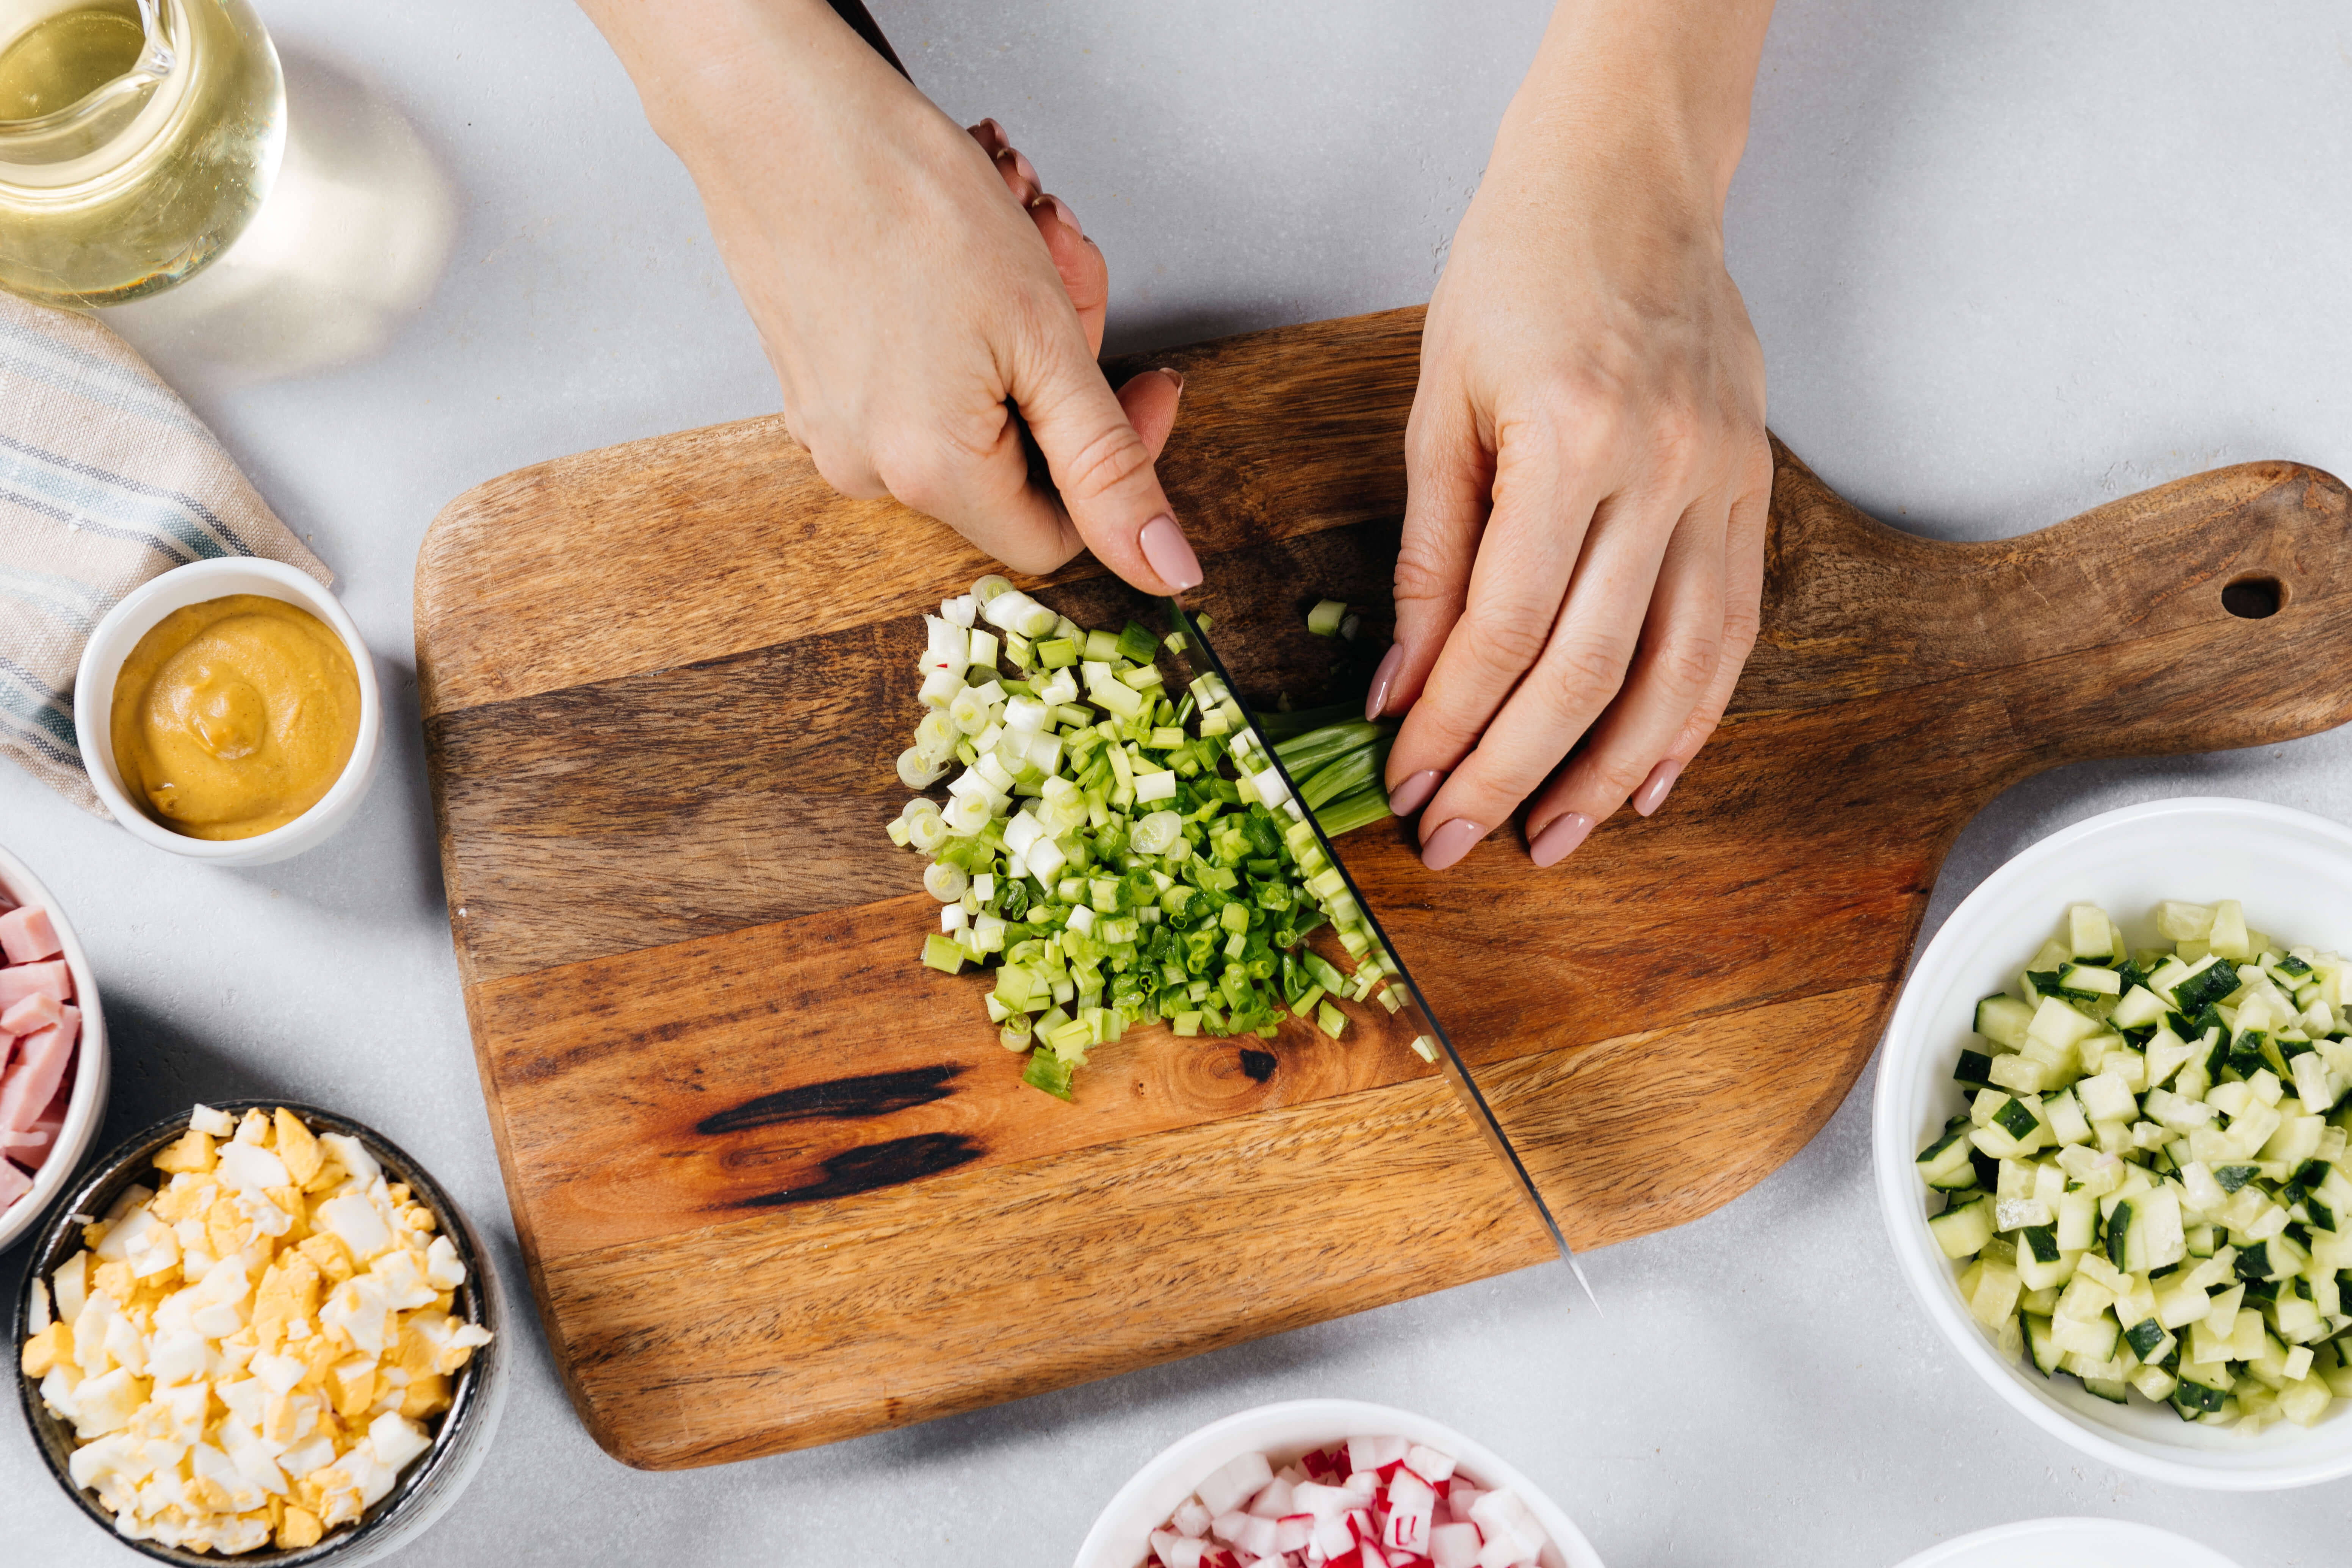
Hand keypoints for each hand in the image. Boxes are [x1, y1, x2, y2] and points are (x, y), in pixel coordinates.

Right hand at [578, 0, 1197, 590]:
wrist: (781, 116)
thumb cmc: (904, 201)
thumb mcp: (1046, 340)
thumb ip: (1109, 467)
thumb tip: (1166, 568)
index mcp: (931, 473)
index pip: (1058, 535)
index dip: (1117, 464)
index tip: (1142, 380)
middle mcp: (867, 470)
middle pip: (1015, 469)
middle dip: (1062, 381)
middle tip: (1066, 281)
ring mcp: (830, 427)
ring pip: (970, 418)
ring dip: (1016, 346)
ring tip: (1013, 250)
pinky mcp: (812, 382)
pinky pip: (915, 386)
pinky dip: (958, 334)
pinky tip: (959, 264)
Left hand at [1370, 0, 1774, 870]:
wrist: (1630, 180)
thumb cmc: (1518, 272)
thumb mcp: (1437, 405)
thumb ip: (1428, 554)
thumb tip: (1404, 686)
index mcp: (1569, 441)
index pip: (1501, 630)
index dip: (1451, 725)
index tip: (1409, 783)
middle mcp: (1660, 472)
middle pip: (1586, 670)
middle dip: (1514, 772)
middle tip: (1459, 838)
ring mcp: (1721, 485)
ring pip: (1677, 671)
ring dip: (1612, 771)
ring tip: (1555, 836)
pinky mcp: (1752, 490)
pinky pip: (1731, 630)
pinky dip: (1691, 715)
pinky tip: (1649, 774)